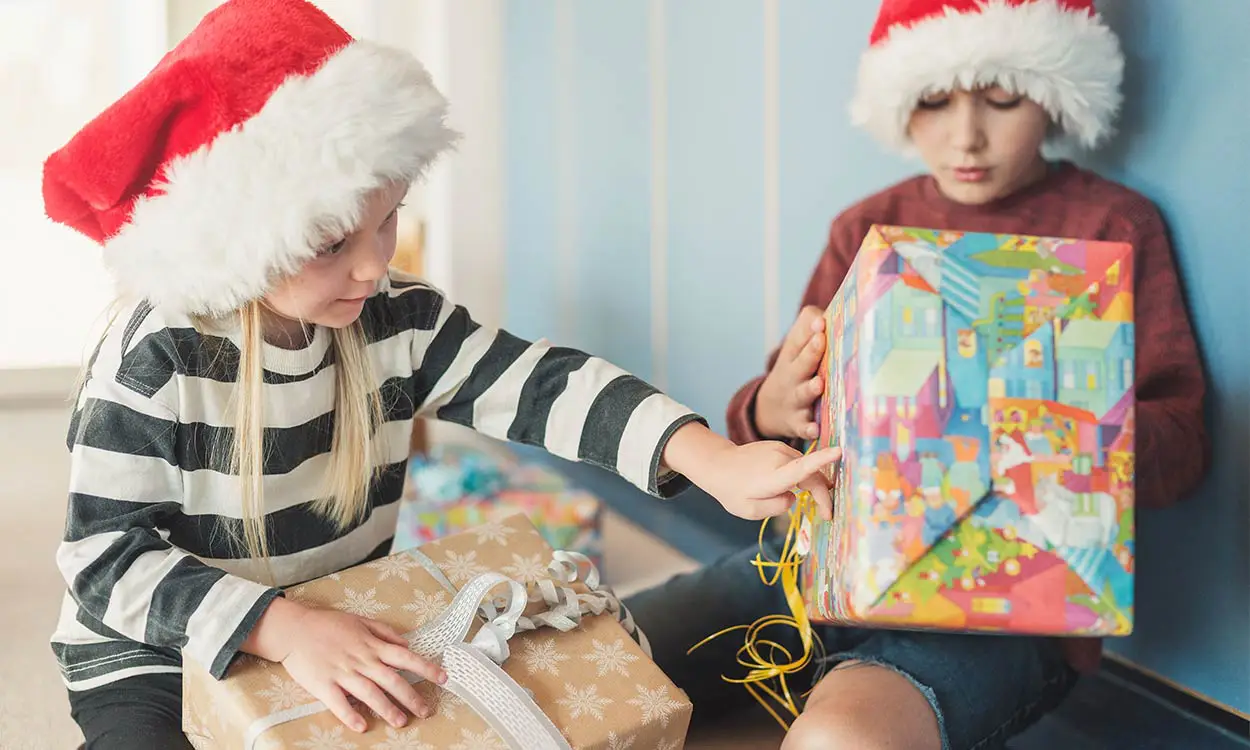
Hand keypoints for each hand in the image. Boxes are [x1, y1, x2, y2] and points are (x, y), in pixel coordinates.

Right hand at [242, 597, 447, 732]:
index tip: (443, 678)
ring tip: (401, 722)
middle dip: (411, 696)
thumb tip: (406, 643)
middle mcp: (361, 660)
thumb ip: (384, 632)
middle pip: (392, 680)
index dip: (426, 668)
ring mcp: (342, 673)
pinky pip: (339, 703)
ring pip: (370, 694)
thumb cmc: (327, 624)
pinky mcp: (323, 685)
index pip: (405, 657)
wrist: (294, 629)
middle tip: (426, 711)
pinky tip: (362, 726)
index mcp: (371, 645)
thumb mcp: (360, 621)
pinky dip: (351, 715)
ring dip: (387, 709)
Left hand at [661, 422, 840, 521]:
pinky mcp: (779, 446)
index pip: (801, 468)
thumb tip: (793, 497)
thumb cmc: (733, 491)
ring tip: (815, 503)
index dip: (822, 460)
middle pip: (812, 475)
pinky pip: (797, 462)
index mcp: (773, 476)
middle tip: (827, 514)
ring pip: (806, 468)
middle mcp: (779, 458)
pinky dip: (802, 475)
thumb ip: (776, 507)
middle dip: (823, 494)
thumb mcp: (751, 511)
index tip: (839, 451)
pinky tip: (795, 487)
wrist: (717, 464)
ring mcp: (779, 449)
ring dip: (812, 485)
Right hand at [755, 306, 826, 439]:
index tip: (821, 322)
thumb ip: (812, 328)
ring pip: (803, 394)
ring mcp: (794, 400)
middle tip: (820, 340)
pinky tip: (816, 430)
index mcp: (793, 355)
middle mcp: (792, 376)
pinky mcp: (797, 423)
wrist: (769, 409)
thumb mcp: (795, 349)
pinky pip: (803, 427)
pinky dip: (808, 429)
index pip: (799, 338)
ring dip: (810, 389)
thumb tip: (838, 309)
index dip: (809, 329)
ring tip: (818, 384)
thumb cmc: (795, 371)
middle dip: (811, 352)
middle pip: (801, 363)